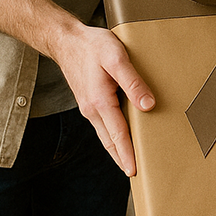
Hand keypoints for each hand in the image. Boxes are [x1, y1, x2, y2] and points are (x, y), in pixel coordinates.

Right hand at [48, 24, 153, 176]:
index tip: (134, 171)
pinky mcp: (89, 101)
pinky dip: (112, 136)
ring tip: (129, 161)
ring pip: (105, 135)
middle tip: (135, 174)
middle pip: (109, 141)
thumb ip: (133, 82)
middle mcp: (92, 109)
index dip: (127, 154)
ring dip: (117, 149)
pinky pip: (103, 125)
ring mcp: (89, 107)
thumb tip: (148, 106)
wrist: (67, 40)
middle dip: (122, 159)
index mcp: (100, 102)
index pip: (118, 135)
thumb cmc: (92, 46)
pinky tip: (120, 136)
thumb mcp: (117, 58)